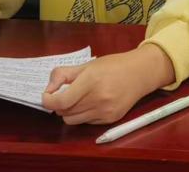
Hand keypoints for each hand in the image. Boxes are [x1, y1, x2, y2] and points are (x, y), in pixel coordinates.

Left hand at [42, 44, 175, 124]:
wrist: (141, 73)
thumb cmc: (113, 65)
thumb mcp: (88, 64)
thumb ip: (64, 74)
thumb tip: (49, 88)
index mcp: (91, 81)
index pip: (61, 102)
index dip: (48, 101)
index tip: (47, 96)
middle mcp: (98, 98)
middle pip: (64, 112)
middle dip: (59, 104)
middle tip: (65, 94)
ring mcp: (105, 111)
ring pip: (72, 120)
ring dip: (69, 112)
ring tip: (78, 100)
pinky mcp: (110, 119)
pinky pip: (86, 122)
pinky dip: (83, 115)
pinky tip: (92, 103)